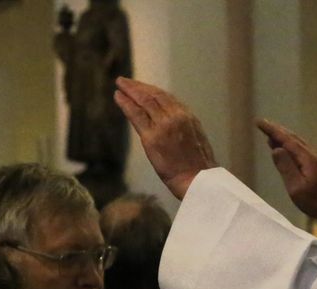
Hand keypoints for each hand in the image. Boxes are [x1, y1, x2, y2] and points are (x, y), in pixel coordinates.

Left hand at [115, 77, 216, 199]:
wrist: (197, 179)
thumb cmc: (198, 166)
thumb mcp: (196, 138)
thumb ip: (183, 126)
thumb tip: (172, 122)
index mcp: (187, 116)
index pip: (166, 97)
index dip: (152, 90)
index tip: (142, 87)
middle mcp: (175, 116)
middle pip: (154, 95)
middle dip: (138, 86)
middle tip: (126, 81)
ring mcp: (162, 125)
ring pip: (144, 101)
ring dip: (130, 90)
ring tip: (120, 84)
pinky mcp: (151, 137)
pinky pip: (136, 115)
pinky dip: (126, 104)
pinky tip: (118, 97)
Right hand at [256, 118, 316, 238]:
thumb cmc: (315, 202)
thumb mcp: (296, 187)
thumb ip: (286, 167)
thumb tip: (276, 149)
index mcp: (307, 158)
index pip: (286, 139)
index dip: (272, 130)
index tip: (259, 122)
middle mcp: (313, 155)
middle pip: (292, 138)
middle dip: (277, 130)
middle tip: (263, 124)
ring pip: (298, 143)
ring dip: (284, 137)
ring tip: (271, 135)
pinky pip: (301, 149)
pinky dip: (291, 145)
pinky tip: (287, 149)